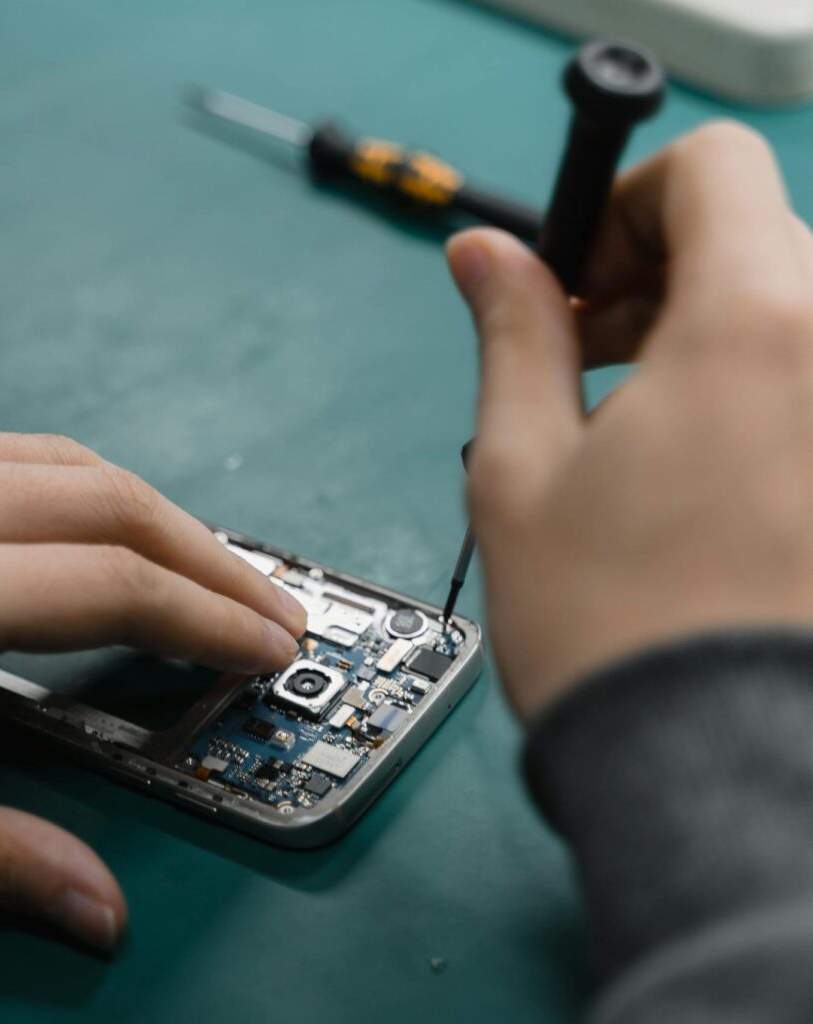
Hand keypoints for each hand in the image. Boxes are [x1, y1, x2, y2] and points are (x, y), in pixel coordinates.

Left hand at [0, 429, 305, 948]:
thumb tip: (91, 906)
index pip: (115, 587)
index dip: (210, 619)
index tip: (269, 645)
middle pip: (115, 502)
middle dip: (212, 555)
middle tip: (270, 606)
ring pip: (66, 460)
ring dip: (153, 512)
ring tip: (205, 566)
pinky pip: (4, 450)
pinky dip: (78, 486)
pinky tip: (91, 526)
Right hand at [447, 122, 812, 717]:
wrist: (709, 771)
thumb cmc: (605, 625)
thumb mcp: (522, 465)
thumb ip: (514, 333)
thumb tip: (483, 253)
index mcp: (755, 325)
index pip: (710, 171)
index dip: (626, 206)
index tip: (578, 283)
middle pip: (759, 237)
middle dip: (664, 272)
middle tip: (593, 353)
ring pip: (798, 311)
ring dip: (716, 329)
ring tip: (647, 420)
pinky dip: (766, 388)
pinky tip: (713, 465)